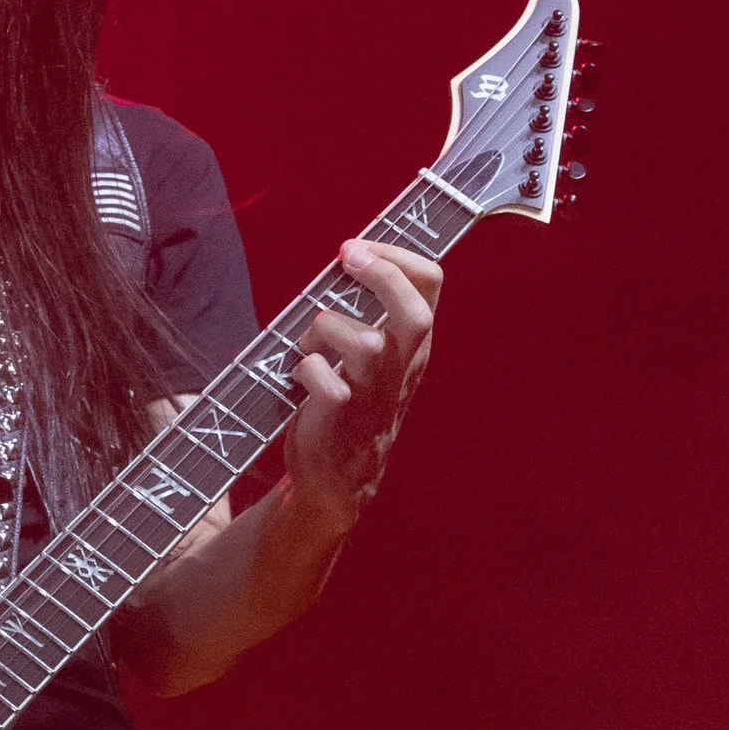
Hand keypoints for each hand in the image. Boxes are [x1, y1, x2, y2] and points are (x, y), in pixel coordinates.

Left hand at [283, 239, 439, 532]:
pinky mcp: (342, 420)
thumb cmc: (348, 406)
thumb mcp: (373, 358)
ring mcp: (373, 396)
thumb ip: (368, 314)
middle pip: (413, 313)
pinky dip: (306, 372)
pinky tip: (298, 378)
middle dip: (381, 275)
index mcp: (411, 347)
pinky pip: (328, 384)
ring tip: (308, 344)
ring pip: (367, 344)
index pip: (430, 285)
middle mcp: (400, 369)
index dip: (396, 255)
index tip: (357, 248)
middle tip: (345, 259)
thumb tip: (345, 259)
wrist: (336, 482)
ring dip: (327, 330)